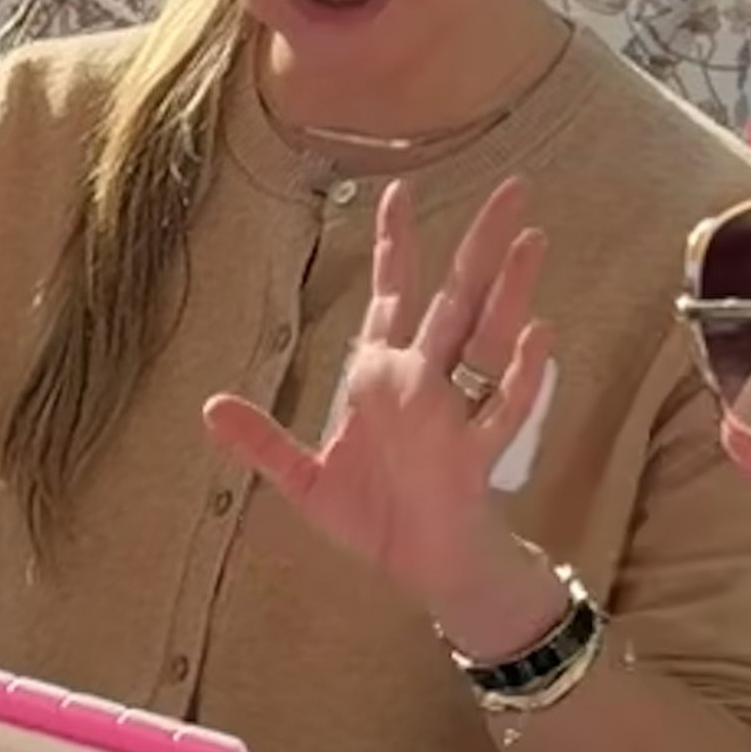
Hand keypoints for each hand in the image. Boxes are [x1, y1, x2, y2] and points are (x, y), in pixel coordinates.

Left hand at [202, 167, 565, 653]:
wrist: (417, 565)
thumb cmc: (372, 514)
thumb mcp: (304, 479)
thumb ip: (262, 441)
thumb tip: (209, 407)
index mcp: (383, 375)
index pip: (392, 294)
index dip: (395, 244)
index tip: (396, 189)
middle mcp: (423, 381)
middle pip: (456, 298)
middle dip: (481, 245)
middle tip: (516, 187)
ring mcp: (453, 412)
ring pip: (488, 339)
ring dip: (510, 292)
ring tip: (531, 241)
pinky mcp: (473, 453)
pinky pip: (504, 406)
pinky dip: (522, 372)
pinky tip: (541, 331)